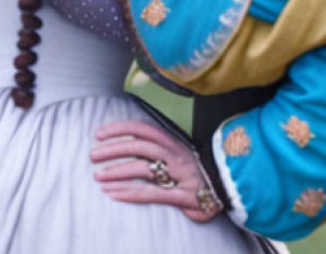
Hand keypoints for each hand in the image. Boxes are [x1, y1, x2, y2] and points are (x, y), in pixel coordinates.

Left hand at [91, 120, 221, 222]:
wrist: (232, 187)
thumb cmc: (198, 170)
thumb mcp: (179, 154)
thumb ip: (159, 149)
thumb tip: (132, 144)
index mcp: (173, 142)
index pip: (143, 129)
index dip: (120, 129)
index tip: (99, 133)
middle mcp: (176, 154)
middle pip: (139, 147)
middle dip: (113, 149)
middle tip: (92, 155)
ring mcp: (180, 175)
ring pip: (144, 168)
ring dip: (118, 171)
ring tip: (98, 176)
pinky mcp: (184, 195)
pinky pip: (153, 193)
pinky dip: (131, 193)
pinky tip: (114, 194)